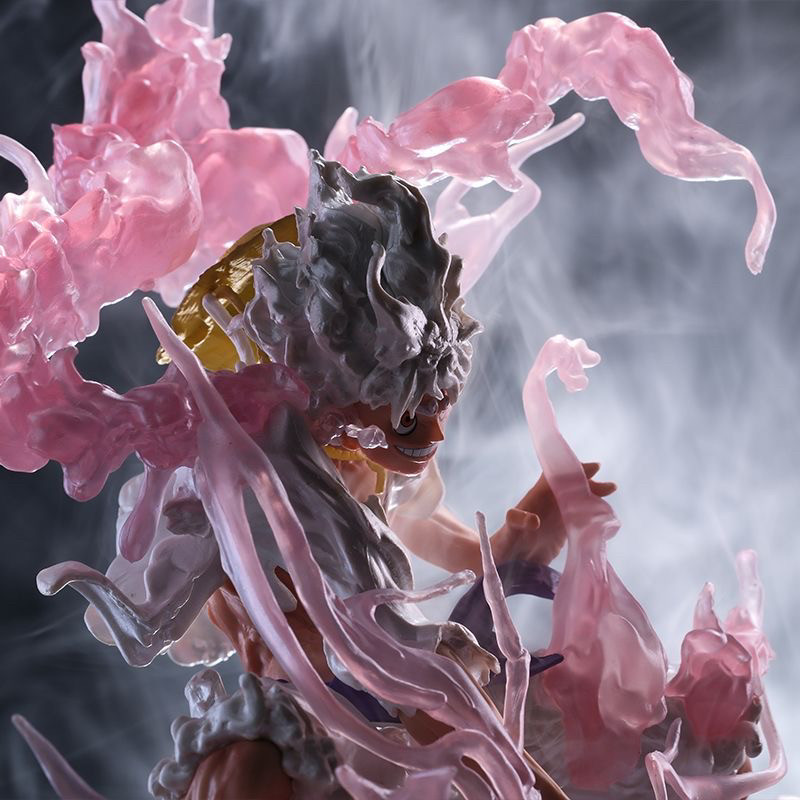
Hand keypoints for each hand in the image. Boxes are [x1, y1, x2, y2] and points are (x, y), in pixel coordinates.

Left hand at [490, 462, 615, 566]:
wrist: (503, 563)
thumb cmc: (502, 545)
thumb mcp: (508, 534)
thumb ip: (516, 523)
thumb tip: (533, 520)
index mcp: (536, 498)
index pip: (555, 477)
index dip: (572, 470)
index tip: (593, 468)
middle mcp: (547, 504)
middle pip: (570, 487)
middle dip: (589, 483)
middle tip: (610, 487)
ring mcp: (555, 517)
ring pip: (576, 500)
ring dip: (593, 496)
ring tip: (611, 495)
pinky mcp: (560, 532)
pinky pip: (579, 517)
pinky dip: (591, 514)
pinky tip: (604, 517)